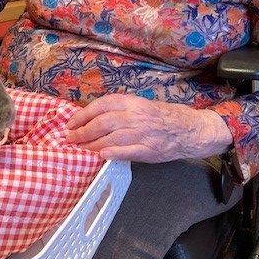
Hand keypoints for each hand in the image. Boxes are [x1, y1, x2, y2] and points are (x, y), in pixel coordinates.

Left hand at [66, 94, 231, 162]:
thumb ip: (119, 111)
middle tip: (70, 138)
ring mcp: (142, 134)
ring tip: (79, 150)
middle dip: (82, 132)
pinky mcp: (149, 150)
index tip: (71, 123)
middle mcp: (136, 116)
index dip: (83, 114)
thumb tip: (92, 119)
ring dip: (91, 145)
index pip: (102, 105)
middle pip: (102, 123)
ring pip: (110, 138)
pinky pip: (126, 152)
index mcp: (132, 102)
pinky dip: (111, 153)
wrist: (188, 129)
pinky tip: (99, 156)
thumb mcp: (140, 105)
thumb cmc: (161, 117)